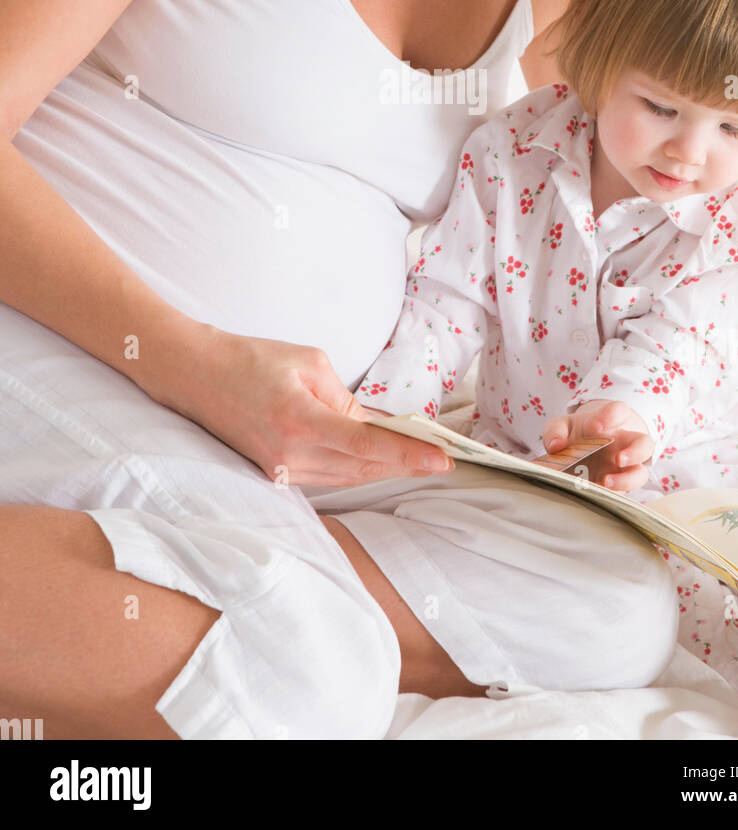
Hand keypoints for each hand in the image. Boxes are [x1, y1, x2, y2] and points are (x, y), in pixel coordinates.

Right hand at [162, 323, 453, 487]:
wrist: (194, 374)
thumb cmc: (251, 359)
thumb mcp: (309, 362)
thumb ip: (345, 398)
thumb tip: (373, 426)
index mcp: (300, 421)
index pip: (367, 445)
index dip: (409, 455)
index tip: (443, 460)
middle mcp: (289, 455)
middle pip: (362, 469)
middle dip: (404, 464)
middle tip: (440, 457)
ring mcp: (279, 470)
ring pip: (347, 478)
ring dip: (382, 468)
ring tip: (418, 457)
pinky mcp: (273, 474)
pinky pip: (326, 477)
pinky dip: (355, 468)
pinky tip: (376, 458)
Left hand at [540, 399, 652, 492]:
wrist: (579, 451)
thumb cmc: (574, 434)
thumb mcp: (561, 427)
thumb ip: (555, 430)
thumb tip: (555, 445)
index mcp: (610, 422)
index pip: (620, 411)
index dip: (612, 416)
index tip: (596, 425)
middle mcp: (623, 444)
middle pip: (644, 444)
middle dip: (636, 452)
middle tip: (619, 459)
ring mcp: (623, 467)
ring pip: (640, 473)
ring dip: (628, 480)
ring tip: (607, 482)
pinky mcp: (618, 486)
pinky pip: (624, 493)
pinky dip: (613, 495)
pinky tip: (597, 494)